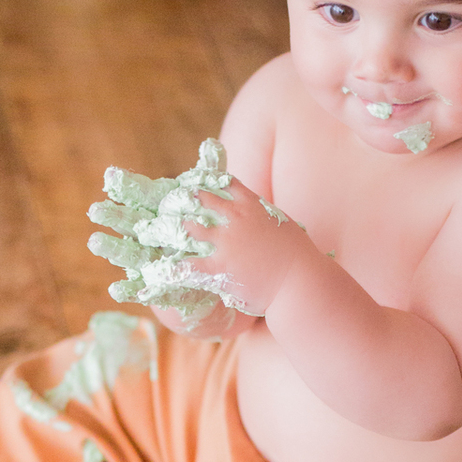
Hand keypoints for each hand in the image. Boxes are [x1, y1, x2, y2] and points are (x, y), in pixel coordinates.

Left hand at [178, 177, 313, 316]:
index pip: (225, 184)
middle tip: (174, 201)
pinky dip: (173, 266)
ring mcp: (225, 242)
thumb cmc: (298, 255)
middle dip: (187, 199)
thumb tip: (259, 216)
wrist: (298, 280)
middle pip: (203, 199)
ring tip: (164, 229)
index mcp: (252, 205)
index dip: (209, 182)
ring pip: (190, 227)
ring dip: (178, 227)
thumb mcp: (284, 225)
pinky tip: (163, 266)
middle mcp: (235, 219)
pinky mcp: (219, 267)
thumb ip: (265, 217)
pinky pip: (188, 265)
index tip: (197, 183)